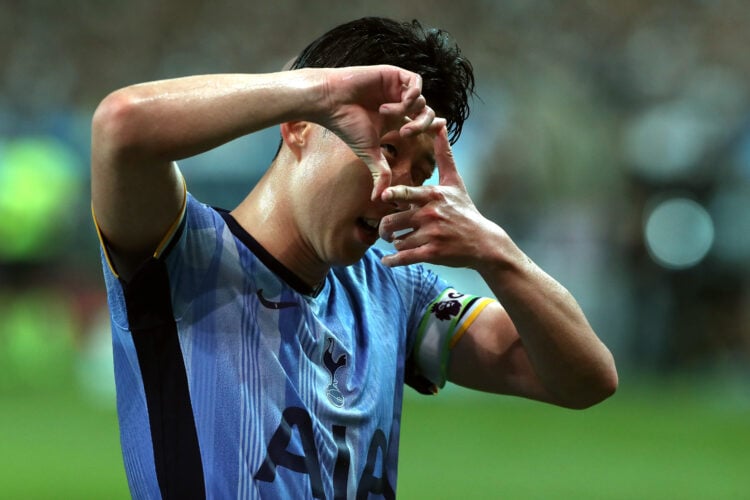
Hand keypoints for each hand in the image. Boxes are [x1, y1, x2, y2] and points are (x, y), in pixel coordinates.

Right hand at [318, 65, 439, 198]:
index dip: (434, 126)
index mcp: (396, 119)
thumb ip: (381, 172)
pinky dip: (412, 94)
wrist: (331, 102)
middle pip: (427, 112)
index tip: (441, 133)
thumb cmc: (346, 125)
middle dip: (422, 125)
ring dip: (408, 110)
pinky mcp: (393, 74)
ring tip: (386, 113)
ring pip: (422, 99)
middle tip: (405, 133)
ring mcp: (396, 88)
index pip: (423, 121)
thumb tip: (379, 199)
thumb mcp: (369, 153)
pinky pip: (416, 82)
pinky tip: (397, 103)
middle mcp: (398, 103)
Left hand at [378, 126, 501, 267]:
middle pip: (393, 221)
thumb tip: (440, 126)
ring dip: (395, 243)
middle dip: (385, 229)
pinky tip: (387, 261)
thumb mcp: (455, 182)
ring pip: (398, 241)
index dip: (394, 194)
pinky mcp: (432, 254)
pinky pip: (405, 258)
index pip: (408, 193)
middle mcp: (431, 215)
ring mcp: (431, 236)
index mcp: (433, 196)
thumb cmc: (465, 210)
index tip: (384, 195)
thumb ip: (444, 155)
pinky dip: (393, 261)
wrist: (483, 242)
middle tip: (386, 231)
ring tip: (399, 242)